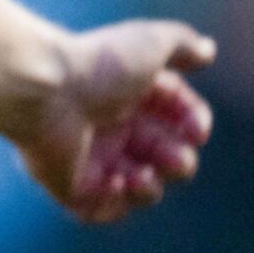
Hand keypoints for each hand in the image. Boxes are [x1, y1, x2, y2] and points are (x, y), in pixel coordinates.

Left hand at [11, 19, 215, 224]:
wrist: (45, 91)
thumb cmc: (99, 65)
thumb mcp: (151, 42)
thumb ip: (183, 44)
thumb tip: (207, 50)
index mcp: (132, 94)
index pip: (178, 117)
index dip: (195, 124)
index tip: (198, 128)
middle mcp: (113, 127)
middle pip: (164, 157)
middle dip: (180, 162)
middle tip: (173, 158)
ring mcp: (91, 158)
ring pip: (138, 189)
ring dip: (150, 189)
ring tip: (141, 175)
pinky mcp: (68, 184)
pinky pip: (100, 210)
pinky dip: (117, 205)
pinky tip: (118, 184)